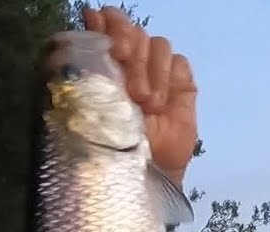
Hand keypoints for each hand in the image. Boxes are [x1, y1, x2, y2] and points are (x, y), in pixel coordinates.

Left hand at [82, 5, 198, 186]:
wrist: (138, 178)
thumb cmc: (104, 147)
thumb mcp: (89, 102)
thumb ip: (89, 59)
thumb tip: (89, 15)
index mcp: (101, 64)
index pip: (109, 22)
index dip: (113, 25)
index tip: (115, 47)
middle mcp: (128, 64)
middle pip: (135, 31)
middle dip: (133, 54)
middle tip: (130, 87)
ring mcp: (155, 74)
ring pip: (158, 45)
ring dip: (151, 72)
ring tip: (145, 105)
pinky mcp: (180, 86)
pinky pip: (179, 63)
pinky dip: (170, 80)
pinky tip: (162, 104)